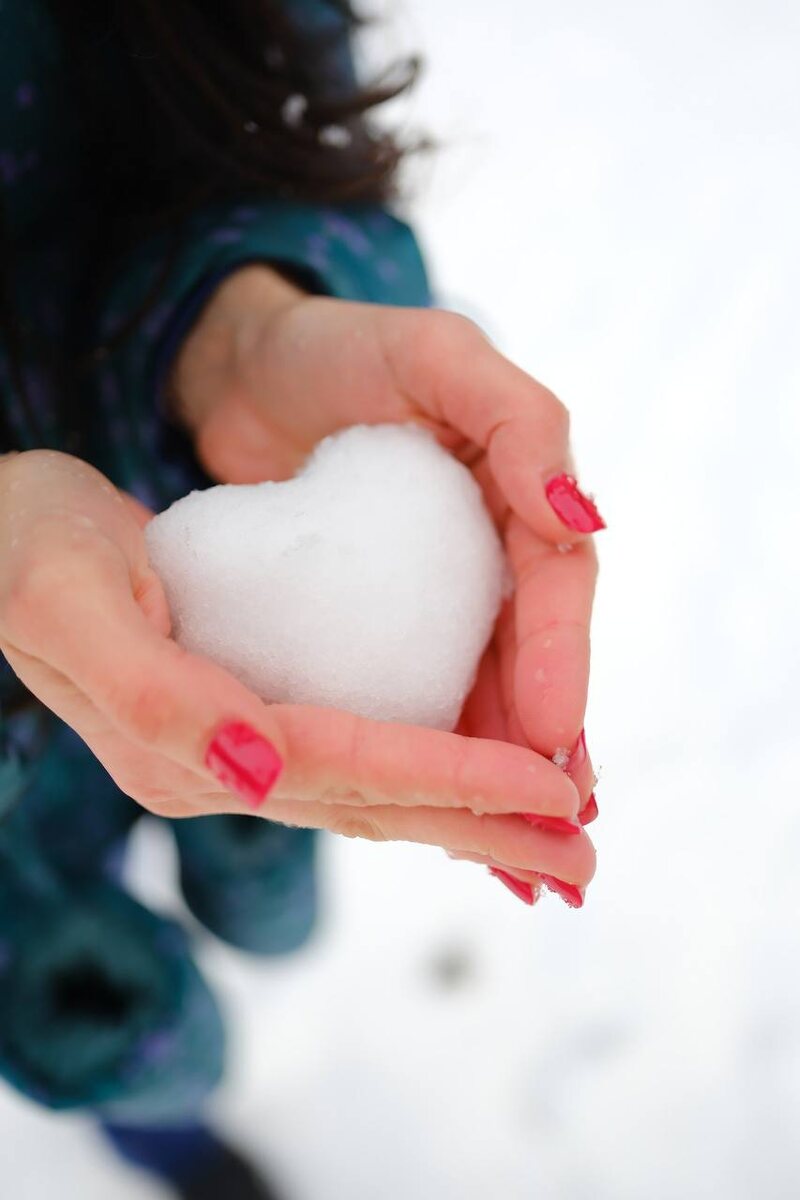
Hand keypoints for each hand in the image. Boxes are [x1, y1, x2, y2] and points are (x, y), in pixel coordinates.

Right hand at [0, 451, 593, 897]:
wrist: (1, 534)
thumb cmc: (25, 547)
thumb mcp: (67, 598)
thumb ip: (152, 695)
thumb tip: (257, 772)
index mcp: (183, 748)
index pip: (345, 770)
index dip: (450, 780)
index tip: (550, 787)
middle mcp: (217, 768)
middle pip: (374, 803)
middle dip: (482, 826)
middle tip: (586, 852)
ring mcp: (234, 752)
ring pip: (374, 792)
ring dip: (469, 811)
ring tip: (558, 828)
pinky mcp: (248, 720)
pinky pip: (356, 755)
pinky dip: (427, 770)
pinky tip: (478, 770)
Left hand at [172, 267, 601, 887]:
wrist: (241, 372)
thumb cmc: (339, 349)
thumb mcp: (436, 355)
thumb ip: (517, 419)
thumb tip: (578, 517)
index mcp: (517, 489)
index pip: (554, 584)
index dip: (559, 658)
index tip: (552, 734)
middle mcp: (484, 548)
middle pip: (527, 655)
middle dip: (542, 740)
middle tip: (554, 821)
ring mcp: (430, 588)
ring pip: (476, 686)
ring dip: (493, 765)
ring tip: (503, 843)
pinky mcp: (372, 619)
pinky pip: (411, 687)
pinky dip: (426, 747)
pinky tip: (427, 808)